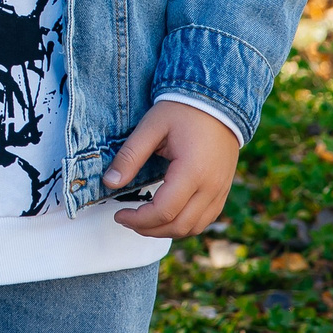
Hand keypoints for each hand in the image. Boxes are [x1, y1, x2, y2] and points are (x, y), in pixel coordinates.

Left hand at [106, 100, 240, 238]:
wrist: (217, 102)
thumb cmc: (182, 110)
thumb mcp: (151, 127)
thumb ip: (130, 156)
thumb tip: (109, 183)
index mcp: (193, 171)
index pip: (164, 210)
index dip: (138, 219)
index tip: (119, 215)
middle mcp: (212, 187)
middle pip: (179, 226)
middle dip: (149, 229)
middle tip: (126, 220)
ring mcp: (221, 191)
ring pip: (193, 227)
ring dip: (166, 231)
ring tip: (142, 221)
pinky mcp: (223, 190)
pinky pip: (205, 219)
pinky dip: (183, 224)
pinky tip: (165, 216)